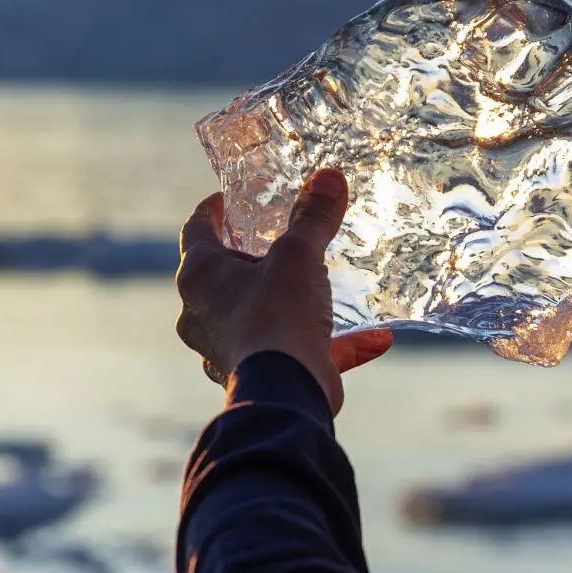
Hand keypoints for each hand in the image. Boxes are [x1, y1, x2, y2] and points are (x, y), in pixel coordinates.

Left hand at [176, 170, 392, 413]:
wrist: (285, 394)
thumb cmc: (276, 315)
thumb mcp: (298, 256)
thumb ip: (313, 218)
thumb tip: (329, 178)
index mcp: (200, 278)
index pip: (196, 231)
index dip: (210, 212)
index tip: (223, 201)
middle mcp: (204, 315)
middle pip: (223, 278)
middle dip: (250, 262)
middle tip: (276, 244)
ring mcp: (227, 349)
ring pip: (258, 318)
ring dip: (291, 304)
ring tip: (321, 290)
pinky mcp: (259, 378)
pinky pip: (298, 353)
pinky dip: (334, 345)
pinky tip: (375, 338)